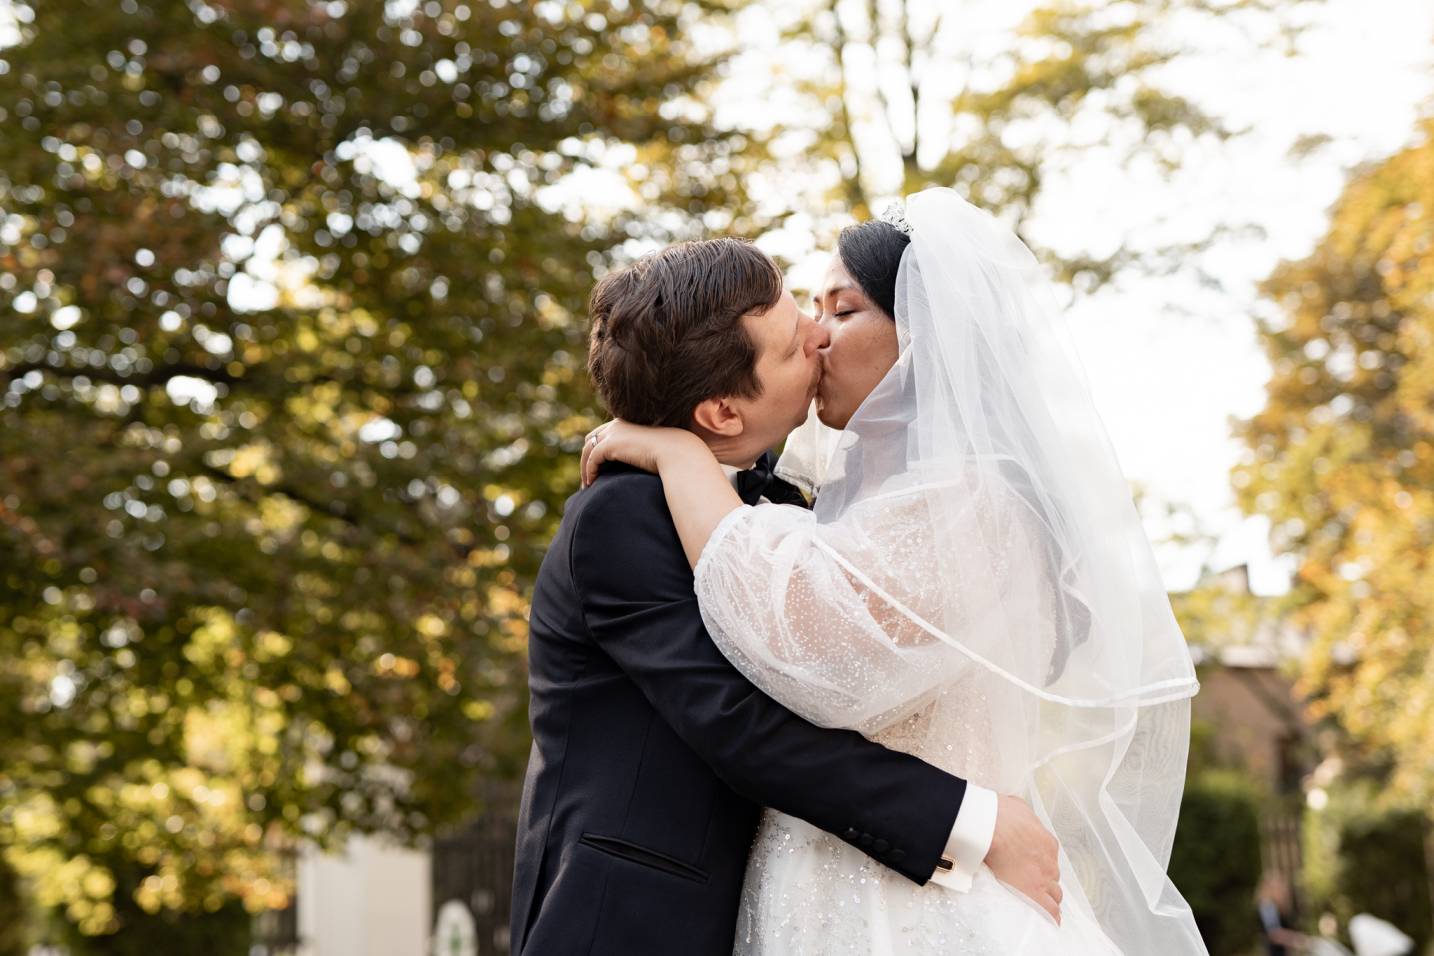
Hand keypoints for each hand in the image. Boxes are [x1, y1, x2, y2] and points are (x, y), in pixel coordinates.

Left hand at [580, 420, 698, 486]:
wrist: (677, 454)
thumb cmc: (673, 455)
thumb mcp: (655, 450)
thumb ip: (643, 452)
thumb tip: (641, 463)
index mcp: (628, 421)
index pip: (604, 433)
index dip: (598, 449)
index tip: (598, 467)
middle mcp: (617, 424)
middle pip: (591, 439)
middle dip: (587, 456)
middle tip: (588, 476)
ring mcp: (613, 433)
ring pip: (588, 449)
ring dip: (585, 466)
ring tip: (587, 484)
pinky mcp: (610, 444)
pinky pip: (592, 458)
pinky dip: (589, 470)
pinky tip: (591, 483)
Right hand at [983, 794, 1061, 924]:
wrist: (992, 827)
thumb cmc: (999, 814)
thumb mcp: (1016, 807)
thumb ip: (1020, 815)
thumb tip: (1014, 813)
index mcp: (1046, 842)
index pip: (1049, 860)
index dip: (1041, 866)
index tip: (1032, 869)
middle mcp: (1050, 861)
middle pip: (1053, 877)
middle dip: (1045, 882)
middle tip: (1033, 885)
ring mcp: (1044, 878)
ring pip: (1054, 894)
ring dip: (1047, 897)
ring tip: (1038, 904)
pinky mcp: (1034, 893)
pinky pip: (1049, 910)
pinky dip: (1050, 916)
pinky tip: (1050, 922)